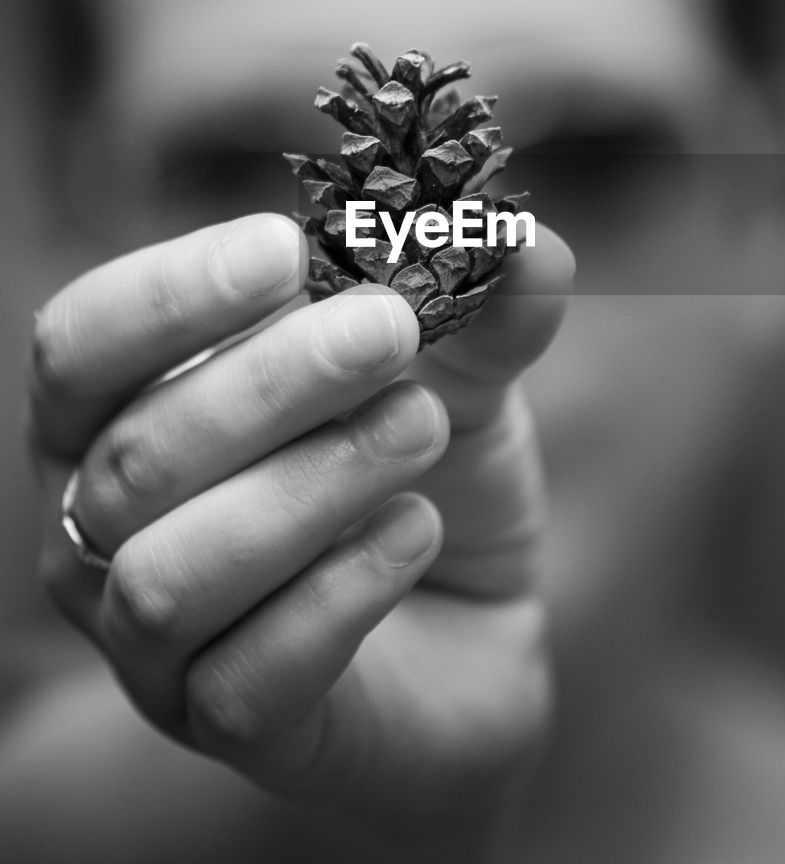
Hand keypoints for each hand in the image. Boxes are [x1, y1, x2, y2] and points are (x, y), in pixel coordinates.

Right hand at [27, 212, 571, 850]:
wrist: (469, 625)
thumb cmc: (421, 470)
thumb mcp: (451, 374)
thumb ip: (480, 313)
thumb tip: (525, 239)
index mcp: (120, 415)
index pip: (78, 345)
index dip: (168, 293)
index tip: (286, 249)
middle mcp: (102, 533)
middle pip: (133, 455)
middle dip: (270, 383)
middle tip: (394, 329)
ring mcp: (154, 646)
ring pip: (171, 575)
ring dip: (308, 485)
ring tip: (419, 427)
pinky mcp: (229, 725)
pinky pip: (249, 677)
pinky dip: (343, 591)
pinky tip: (418, 530)